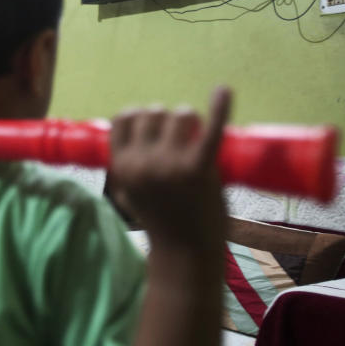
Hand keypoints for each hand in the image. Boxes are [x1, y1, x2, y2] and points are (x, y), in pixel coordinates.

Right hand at [107, 87, 230, 250]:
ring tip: (196, 140)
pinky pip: (210, 129)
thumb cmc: (161, 221)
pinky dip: (219, 108)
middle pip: (153, 112)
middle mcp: (141, 162)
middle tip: (180, 141)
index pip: (124, 118)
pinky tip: (223, 91)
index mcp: (121, 166)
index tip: (153, 127)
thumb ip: (127, 164)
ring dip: (189, 120)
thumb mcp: (129, 192)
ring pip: (179, 114)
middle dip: (167, 120)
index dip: (140, 116)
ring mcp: (170, 164)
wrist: (186, 254)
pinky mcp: (199, 169)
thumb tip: (132, 126)